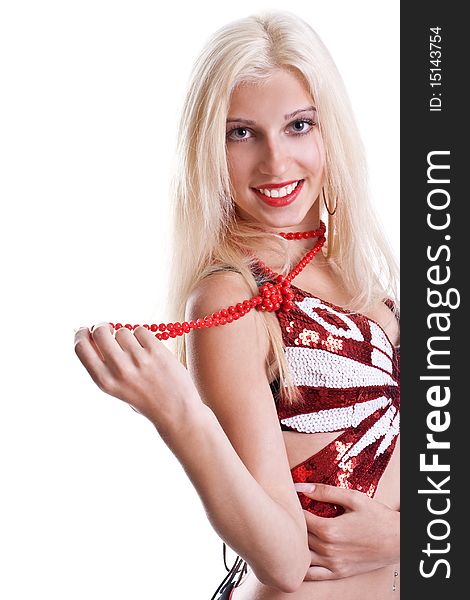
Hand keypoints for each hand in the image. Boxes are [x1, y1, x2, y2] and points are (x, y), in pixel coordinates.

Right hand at [74, 323, 200, 426]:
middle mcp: (119, 369)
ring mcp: (138, 359)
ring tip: (137, 351)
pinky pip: (141, 330)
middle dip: (102, 327)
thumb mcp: (116, 387)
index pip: (80, 347)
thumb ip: (103, 363)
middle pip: (99, 332)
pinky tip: (149, 350)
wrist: (176, 411)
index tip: (85, 329)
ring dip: (127, 336)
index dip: (80, 334)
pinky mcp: (156, 351)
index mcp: (104, 381)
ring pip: (122, 330)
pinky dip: (143, 337)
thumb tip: (89, 332)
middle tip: (110, 330)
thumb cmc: (144, 398)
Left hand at [299, 483, 398, 580]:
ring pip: (302, 557)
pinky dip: (301, 567)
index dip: (293, 507)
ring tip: (295, 533)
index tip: (292, 500)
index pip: (299, 518)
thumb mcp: (353, 498)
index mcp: (329, 530)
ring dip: (295, 545)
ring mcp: (333, 564)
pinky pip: (312, 575)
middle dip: (293, 525)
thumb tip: (300, 486)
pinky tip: (298, 557)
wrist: (399, 541)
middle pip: (298, 537)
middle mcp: (328, 550)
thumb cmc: (377, 517)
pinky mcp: (338, 573)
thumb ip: (325, 491)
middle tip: (290, 514)